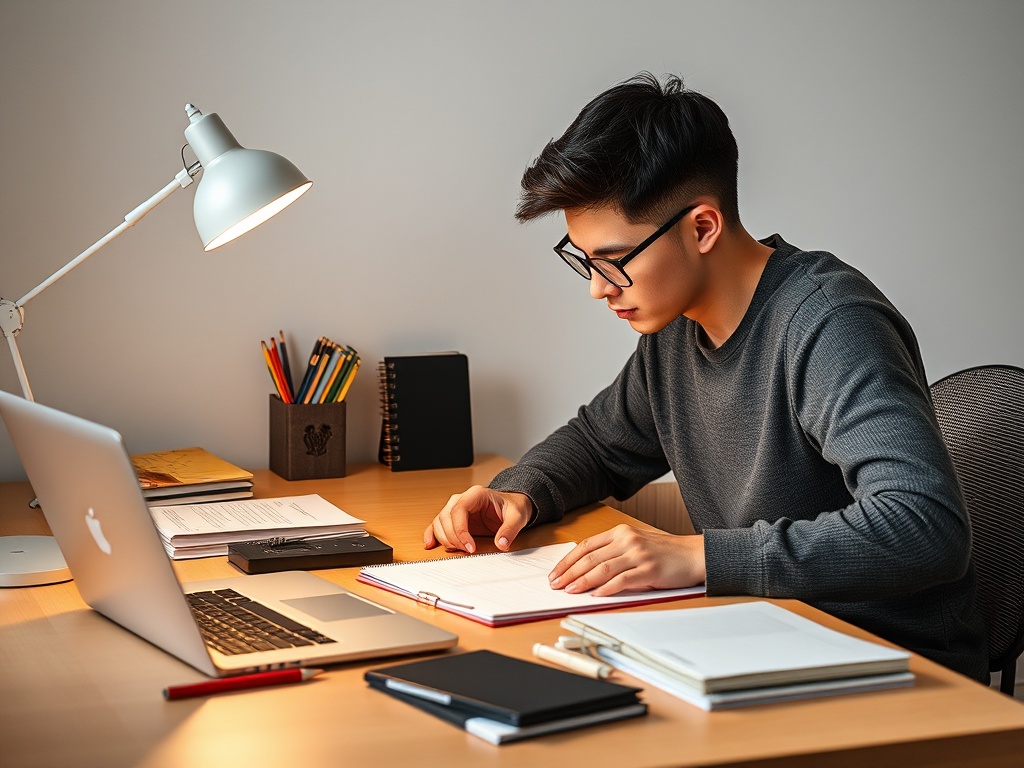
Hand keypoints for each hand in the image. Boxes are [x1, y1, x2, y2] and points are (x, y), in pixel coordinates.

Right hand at [423, 485, 533, 553]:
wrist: (512, 506)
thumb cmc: (513, 507)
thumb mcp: (518, 517)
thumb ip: (510, 529)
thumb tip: (502, 544)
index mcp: (476, 494)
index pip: (459, 509)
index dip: (461, 530)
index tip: (470, 547)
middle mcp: (462, 499)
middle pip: (446, 516)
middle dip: (453, 537)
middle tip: (467, 551)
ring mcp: (456, 508)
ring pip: (439, 521)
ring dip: (445, 538)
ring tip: (458, 550)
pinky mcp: (454, 518)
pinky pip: (437, 524)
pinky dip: (432, 534)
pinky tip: (430, 544)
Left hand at [548, 525, 705, 596]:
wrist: (693, 554)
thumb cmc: (664, 552)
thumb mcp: (636, 545)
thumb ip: (614, 552)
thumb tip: (586, 571)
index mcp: (620, 532)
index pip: (586, 546)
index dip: (568, 560)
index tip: (556, 573)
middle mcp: (627, 540)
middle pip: (590, 558)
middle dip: (569, 573)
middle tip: (556, 585)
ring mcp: (638, 554)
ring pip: (602, 568)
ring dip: (583, 581)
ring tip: (570, 591)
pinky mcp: (649, 569)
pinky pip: (622, 580)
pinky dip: (606, 588)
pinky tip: (595, 595)